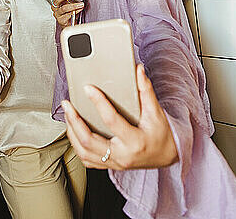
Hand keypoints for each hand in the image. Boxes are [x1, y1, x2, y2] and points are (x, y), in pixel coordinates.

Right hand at [51, 0, 83, 27]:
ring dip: (73, 6)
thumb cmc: (69, 12)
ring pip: (64, 8)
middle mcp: (56, 7)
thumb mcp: (70, 2)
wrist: (70, 24)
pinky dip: (74, 12)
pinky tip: (78, 10)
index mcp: (58, 1)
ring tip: (80, 4)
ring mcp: (58, 13)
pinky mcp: (61, 20)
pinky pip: (67, 15)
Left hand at [62, 64, 177, 170]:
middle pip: (90, 140)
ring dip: (72, 132)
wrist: (167, 156)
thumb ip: (146, 90)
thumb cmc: (161, 134)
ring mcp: (114, 163)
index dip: (98, 102)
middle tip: (67, 104)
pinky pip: (87, 159)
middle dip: (75, 121)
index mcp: (135, 141)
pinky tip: (73, 131)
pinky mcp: (110, 165)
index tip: (88, 88)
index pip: (111, 121)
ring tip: (67, 115)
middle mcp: (122, 155)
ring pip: (84, 152)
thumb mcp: (156, 112)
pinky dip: (76, 145)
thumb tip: (138, 71)